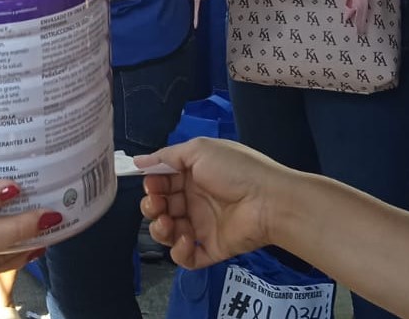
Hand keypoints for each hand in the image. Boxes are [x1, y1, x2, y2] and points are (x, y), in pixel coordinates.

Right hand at [136, 138, 292, 269]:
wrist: (270, 200)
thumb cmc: (235, 170)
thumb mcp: (199, 150)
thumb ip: (167, 156)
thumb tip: (139, 160)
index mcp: (192, 176)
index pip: (162, 182)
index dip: (152, 184)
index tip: (152, 184)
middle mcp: (195, 201)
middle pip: (161, 208)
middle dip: (152, 207)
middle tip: (158, 205)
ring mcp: (202, 227)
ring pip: (168, 234)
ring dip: (160, 230)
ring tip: (168, 223)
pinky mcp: (210, 249)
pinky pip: (185, 257)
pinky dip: (179, 251)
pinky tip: (186, 239)